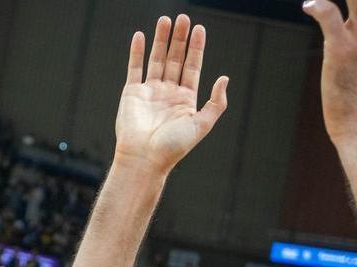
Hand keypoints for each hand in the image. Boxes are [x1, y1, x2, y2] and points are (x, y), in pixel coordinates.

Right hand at [114, 15, 228, 172]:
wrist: (144, 159)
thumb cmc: (173, 147)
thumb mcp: (201, 125)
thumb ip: (215, 103)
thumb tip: (224, 78)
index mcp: (186, 100)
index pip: (192, 67)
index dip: (196, 48)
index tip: (199, 29)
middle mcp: (168, 93)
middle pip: (175, 59)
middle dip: (179, 39)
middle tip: (183, 18)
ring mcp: (150, 92)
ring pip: (156, 59)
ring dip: (161, 40)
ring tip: (165, 20)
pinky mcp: (132, 93)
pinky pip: (135, 68)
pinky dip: (138, 52)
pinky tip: (141, 36)